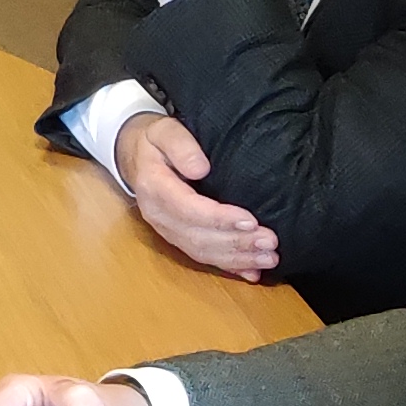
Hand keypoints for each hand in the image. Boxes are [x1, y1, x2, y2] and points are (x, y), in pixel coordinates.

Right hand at [114, 112, 278, 279]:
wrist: (134, 155)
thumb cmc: (154, 141)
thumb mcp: (164, 131)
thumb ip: (181, 145)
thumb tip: (201, 168)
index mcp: (154, 188)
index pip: (188, 209)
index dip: (220, 219)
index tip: (251, 221)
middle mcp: (158, 216)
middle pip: (198, 237)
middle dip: (237, 243)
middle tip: (270, 243)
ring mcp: (166, 230)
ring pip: (201, 252)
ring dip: (237, 259)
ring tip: (269, 259)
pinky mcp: (177, 237)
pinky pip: (201, 256)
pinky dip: (228, 267)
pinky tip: (251, 274)